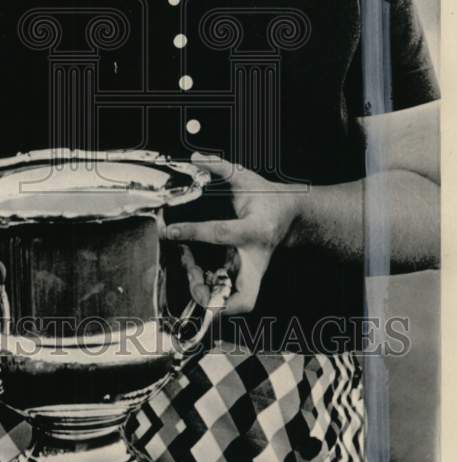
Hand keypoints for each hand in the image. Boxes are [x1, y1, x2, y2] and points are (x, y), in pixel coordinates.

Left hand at [165, 152, 301, 313]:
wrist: (292, 216)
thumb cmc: (269, 199)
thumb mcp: (248, 179)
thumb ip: (222, 168)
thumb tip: (196, 158)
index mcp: (256, 230)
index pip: (221, 233)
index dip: (193, 233)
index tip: (170, 231)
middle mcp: (256, 258)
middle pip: (243, 298)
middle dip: (214, 299)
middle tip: (192, 280)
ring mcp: (254, 273)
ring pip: (236, 303)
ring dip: (208, 294)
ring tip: (189, 269)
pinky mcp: (248, 279)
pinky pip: (229, 296)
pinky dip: (210, 290)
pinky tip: (196, 271)